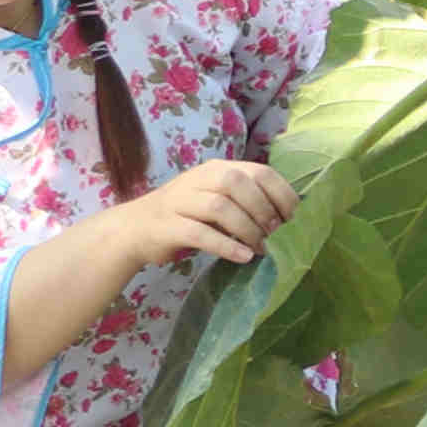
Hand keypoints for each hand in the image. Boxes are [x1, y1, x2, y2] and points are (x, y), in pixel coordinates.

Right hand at [106, 157, 291, 270]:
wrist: (135, 228)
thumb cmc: (187, 215)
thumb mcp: (218, 199)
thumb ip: (246, 200)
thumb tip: (286, 218)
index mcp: (217, 170)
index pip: (258, 171)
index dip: (281, 193)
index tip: (291, 216)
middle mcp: (198, 180)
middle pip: (238, 184)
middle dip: (263, 209)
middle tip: (274, 232)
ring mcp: (180, 201)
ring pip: (220, 207)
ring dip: (247, 229)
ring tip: (260, 248)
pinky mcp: (167, 226)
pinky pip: (200, 234)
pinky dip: (226, 246)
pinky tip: (243, 257)